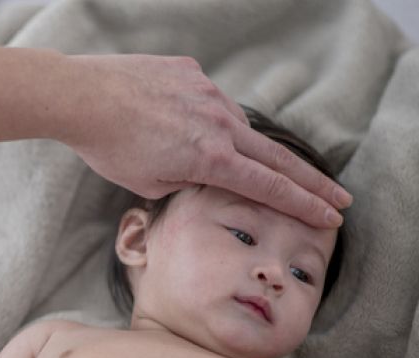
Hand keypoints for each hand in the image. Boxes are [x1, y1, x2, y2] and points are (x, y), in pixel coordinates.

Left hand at [60, 54, 350, 228]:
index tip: (330, 217)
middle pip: (277, 157)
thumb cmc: (110, 148)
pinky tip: (177, 123)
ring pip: (239, 126)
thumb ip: (188, 182)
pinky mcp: (192, 74)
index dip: (303, 205)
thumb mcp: (150, 184)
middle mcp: (220, 123)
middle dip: (311, 182)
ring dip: (242, 146)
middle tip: (339, 199)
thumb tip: (206, 175)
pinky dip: (202, 117)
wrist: (84, 97)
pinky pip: (209, 100)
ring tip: (223, 159)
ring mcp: (208, 94)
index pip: (270, 187)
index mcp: (212, 159)